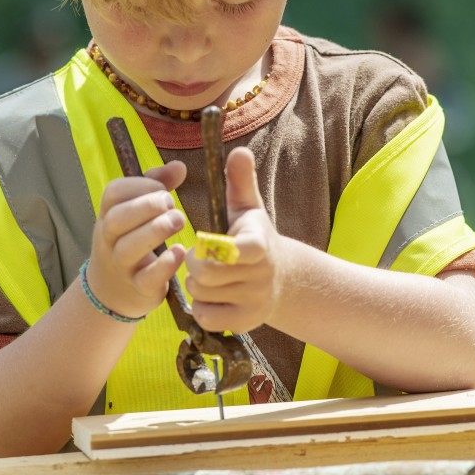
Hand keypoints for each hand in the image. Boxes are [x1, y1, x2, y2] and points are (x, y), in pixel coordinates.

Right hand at [84, 160, 187, 320]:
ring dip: (156, 231)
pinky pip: (147, 278)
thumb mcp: (135, 211)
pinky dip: (164, 265)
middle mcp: (109, 239)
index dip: (140, 185)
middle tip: (172, 205)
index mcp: (108, 214)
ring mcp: (121, 265)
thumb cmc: (129, 240)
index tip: (163, 189)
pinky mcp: (138, 288)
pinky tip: (180, 252)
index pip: (114, 193)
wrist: (110, 291)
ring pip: (128, 248)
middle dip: (147, 206)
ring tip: (178, 221)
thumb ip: (156, 186)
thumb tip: (179, 166)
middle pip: (117, 219)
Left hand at [185, 146, 279, 333]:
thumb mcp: (248, 207)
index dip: (214, 247)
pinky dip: (201, 307)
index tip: (206, 240)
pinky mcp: (246, 323)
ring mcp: (254, 302)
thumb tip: (238, 150)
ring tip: (206, 275)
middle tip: (198, 258)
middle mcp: (261, 276)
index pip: (237, 249)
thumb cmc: (252, 235)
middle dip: (193, 264)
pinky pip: (206, 318)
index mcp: (259, 245)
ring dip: (195, 285)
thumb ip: (240, 180)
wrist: (281, 278)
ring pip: (203, 295)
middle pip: (206, 274)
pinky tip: (210, 296)